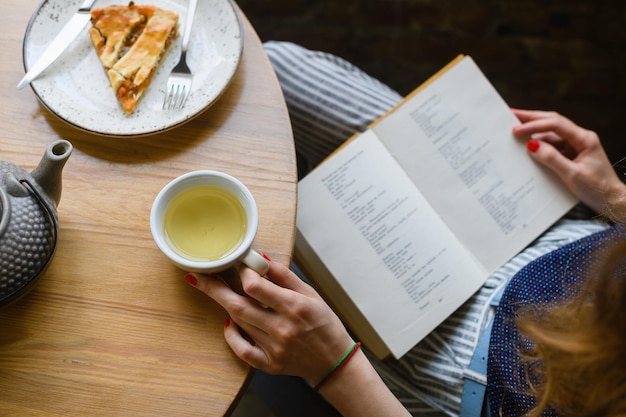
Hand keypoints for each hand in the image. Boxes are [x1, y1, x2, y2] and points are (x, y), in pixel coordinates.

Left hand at [185, 261, 411, 416]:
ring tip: (215, 290)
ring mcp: (273, 348)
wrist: (334, 361)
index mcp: (294, 307)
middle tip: (197, 276)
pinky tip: (227, 322)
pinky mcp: (268, 363)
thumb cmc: (324, 324)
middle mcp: (282, 328)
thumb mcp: (311, 294)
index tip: (239, 266)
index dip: (242, 274)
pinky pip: (241, 349)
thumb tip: (260, 258)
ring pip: (238, 322)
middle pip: (238, 305)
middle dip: (213, 288)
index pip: (256, 287)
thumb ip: (284, 276)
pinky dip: (230, 335)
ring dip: (224, 305)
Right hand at [512, 109, 625, 220]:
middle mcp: (580, 138)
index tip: (516, 129)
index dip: (534, 125)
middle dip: (532, 118)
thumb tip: (532, 145)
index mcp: (584, 139)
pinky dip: (540, 144)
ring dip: (535, 131)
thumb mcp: (572, 175)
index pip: (556, 125)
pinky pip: (553, 145)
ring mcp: (576, 146)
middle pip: (553, 122)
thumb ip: (552, 159)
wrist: (612, 200)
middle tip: (512, 114)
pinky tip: (528, 147)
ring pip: (552, 134)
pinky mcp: (572, 154)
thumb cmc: (597, 189)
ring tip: (516, 131)